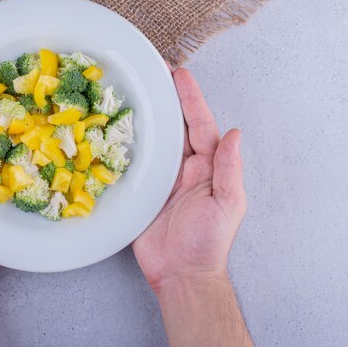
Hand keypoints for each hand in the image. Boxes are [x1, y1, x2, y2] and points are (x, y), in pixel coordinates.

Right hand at [133, 66, 245, 291]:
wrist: (180, 273)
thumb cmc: (207, 243)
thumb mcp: (227, 205)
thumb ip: (229, 169)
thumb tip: (234, 133)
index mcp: (206, 167)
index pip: (199, 125)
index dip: (190, 99)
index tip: (179, 75)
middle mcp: (184, 167)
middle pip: (175, 126)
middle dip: (166, 99)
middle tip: (152, 73)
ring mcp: (161, 178)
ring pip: (153, 140)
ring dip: (145, 117)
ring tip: (132, 92)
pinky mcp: (140, 191)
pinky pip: (132, 163)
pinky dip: (125, 146)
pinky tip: (113, 131)